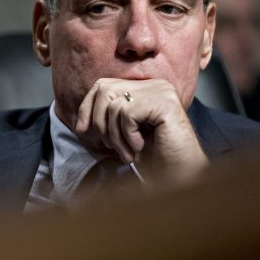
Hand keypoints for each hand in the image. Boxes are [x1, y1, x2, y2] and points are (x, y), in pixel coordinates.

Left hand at [74, 78, 208, 184]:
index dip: (86, 107)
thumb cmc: (153, 158)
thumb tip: (80, 120)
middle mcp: (154, 84)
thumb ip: (107, 118)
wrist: (179, 175)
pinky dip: (127, 136)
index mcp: (144, 88)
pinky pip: (128, 113)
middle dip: (99, 122)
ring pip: (114, 105)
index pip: (103, 84)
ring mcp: (161, 91)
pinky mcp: (165, 103)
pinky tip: (139, 147)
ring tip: (127, 152)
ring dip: (115, 136)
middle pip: (105, 90)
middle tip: (109, 145)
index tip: (82, 130)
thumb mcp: (123, 134)